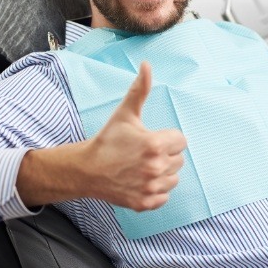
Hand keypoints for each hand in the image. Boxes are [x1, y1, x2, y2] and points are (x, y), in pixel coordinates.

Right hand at [16, 62, 186, 210]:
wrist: (86, 170)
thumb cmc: (107, 140)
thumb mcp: (125, 113)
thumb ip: (140, 89)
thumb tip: (147, 65)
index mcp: (155, 144)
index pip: (181, 140)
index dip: (167, 138)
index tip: (150, 139)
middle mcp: (156, 167)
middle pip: (179, 159)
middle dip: (165, 155)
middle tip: (143, 153)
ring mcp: (151, 187)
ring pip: (173, 178)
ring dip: (162, 173)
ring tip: (142, 166)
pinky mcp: (146, 203)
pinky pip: (165, 196)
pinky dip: (155, 190)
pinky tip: (140, 181)